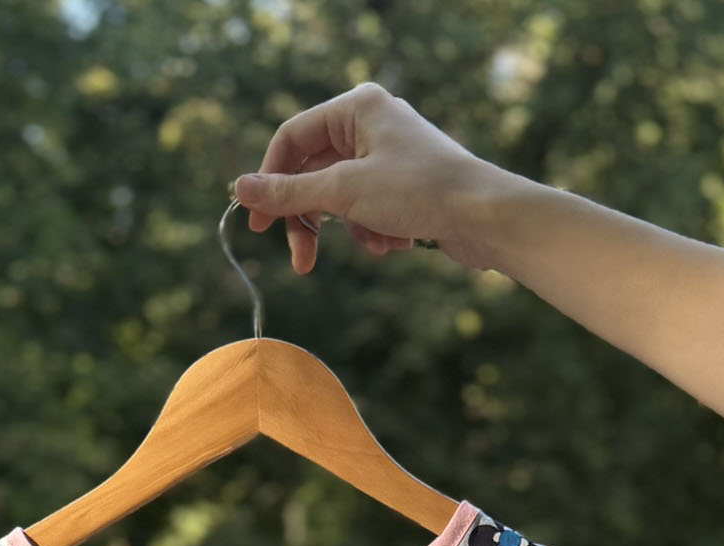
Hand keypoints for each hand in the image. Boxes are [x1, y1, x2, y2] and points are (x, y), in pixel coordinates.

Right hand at [233, 82, 492, 275]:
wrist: (484, 216)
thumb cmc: (418, 191)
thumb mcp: (344, 193)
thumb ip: (289, 193)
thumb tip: (239, 189)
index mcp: (356, 107)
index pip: (292, 139)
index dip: (271, 182)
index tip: (259, 226)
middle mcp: (371, 124)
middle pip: (315, 173)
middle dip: (311, 220)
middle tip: (302, 261)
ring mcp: (389, 155)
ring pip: (342, 199)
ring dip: (351, 231)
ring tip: (376, 245)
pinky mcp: (405, 185)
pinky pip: (369, 211)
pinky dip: (375, 232)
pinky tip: (398, 243)